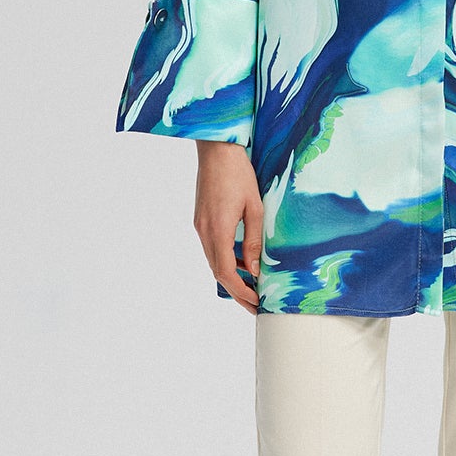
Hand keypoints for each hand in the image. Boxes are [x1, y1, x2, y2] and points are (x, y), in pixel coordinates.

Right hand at [194, 140, 262, 311]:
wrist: (216, 150)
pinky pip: (213, 248)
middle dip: (237, 291)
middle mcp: (204, 232)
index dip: (241, 291)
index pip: (225, 272)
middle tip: (255, 305)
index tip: (256, 302)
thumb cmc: (238, 174)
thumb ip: (252, 241)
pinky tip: (243, 262)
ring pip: (214, 261)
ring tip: (252, 287)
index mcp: (217, 230)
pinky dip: (227, 260)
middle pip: (218, 272)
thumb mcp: (254, 208)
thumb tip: (254, 270)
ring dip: (231, 276)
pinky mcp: (201, 220)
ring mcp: (200, 226)